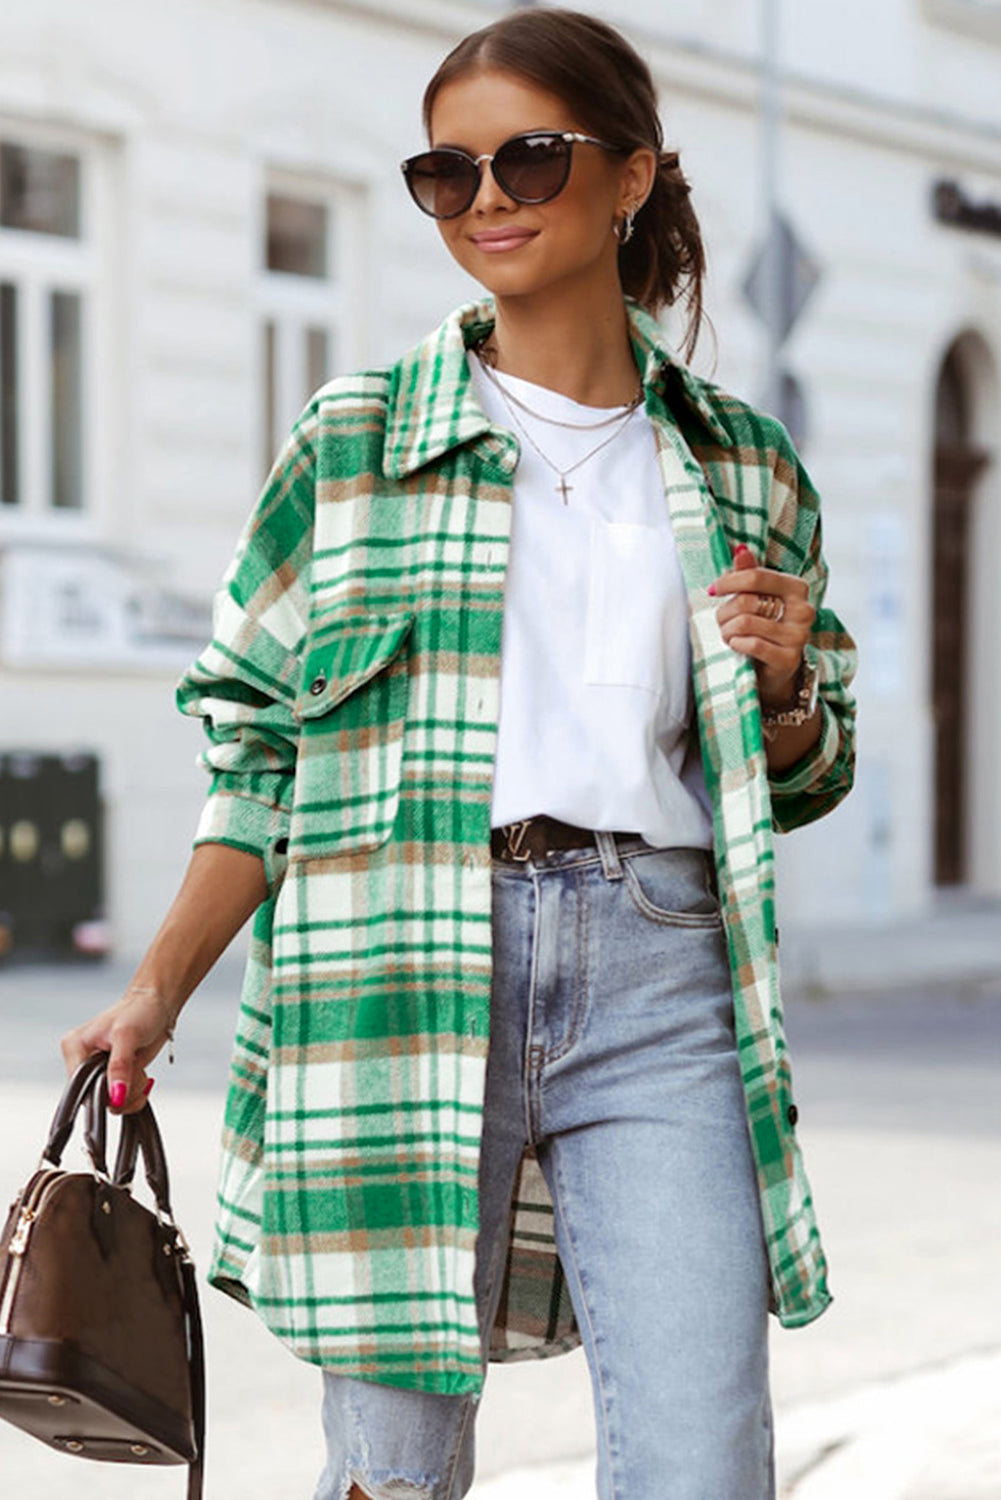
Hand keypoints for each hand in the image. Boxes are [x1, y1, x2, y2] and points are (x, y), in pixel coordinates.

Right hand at [61, 986, 174, 1114]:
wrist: (159, 1006)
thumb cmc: (140, 1009)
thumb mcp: (127, 1036)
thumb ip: (119, 1067)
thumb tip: (115, 1096)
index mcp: (75, 1048)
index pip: (78, 1088)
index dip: (101, 1093)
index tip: (121, 1087)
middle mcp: (84, 1061)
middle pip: (96, 1098)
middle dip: (122, 1090)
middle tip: (135, 1068)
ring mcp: (100, 1071)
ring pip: (112, 1102)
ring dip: (133, 1090)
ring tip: (138, 1065)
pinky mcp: (116, 1076)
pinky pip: (123, 1100)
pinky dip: (137, 1093)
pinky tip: (143, 1075)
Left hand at [709, 544, 815, 704]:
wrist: (775, 668)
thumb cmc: (763, 627)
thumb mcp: (757, 598)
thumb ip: (750, 573)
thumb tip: (740, 549)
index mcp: (796, 588)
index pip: (756, 576)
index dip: (729, 581)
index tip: (713, 589)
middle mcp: (803, 610)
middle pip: (747, 601)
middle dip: (725, 612)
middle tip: (722, 621)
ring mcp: (799, 636)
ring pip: (744, 623)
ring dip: (727, 630)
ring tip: (728, 635)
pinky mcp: (789, 658)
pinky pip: (751, 644)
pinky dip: (736, 644)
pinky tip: (736, 645)